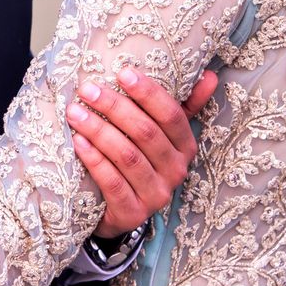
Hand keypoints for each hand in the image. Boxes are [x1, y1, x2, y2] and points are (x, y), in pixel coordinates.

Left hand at [67, 67, 218, 240]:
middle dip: (114, 107)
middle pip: (146, 133)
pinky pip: (113, 182)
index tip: (122, 72)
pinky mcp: (133, 213)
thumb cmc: (140, 160)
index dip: (148, 93)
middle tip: (87, 89)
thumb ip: (184, 105)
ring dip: (99, 130)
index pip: (172, 115)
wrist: (119, 210)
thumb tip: (210, 75)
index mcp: (185, 147)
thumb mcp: (162, 134)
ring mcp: (156, 195)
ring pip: (127, 156)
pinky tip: (78, 142)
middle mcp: (176, 171)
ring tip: (76, 112)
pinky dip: (95, 160)